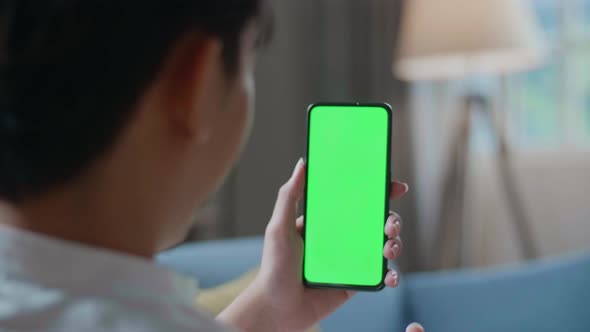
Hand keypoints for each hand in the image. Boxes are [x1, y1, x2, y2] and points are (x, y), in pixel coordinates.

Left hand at [218, 159, 415, 331]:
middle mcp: (342, 237)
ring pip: (383, 245)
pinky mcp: (356, 281)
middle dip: (392, 219)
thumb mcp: (279, 227)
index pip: (355, 199)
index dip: (377, 191)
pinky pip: (379, 274)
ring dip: (395, 243)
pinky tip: (390, 276)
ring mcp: (351, 258)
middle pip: (376, 221)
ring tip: (389, 249)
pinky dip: (391, 274)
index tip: (393, 185)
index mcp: (326, 220)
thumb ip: (289, 195)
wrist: (277, 308)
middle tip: (390, 224)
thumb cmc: (274, 267)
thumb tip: (303, 163)